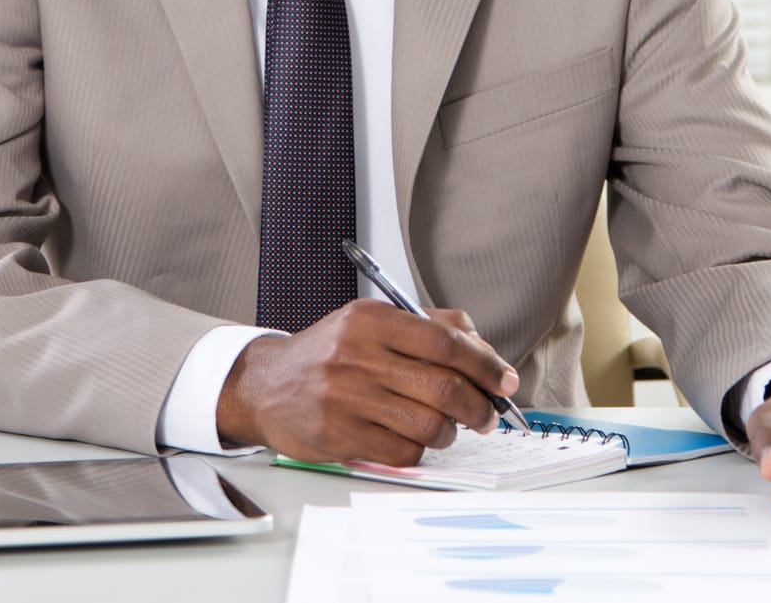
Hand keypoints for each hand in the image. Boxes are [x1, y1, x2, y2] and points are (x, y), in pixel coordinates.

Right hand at [215, 299, 518, 465]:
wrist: (265, 386)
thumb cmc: (327, 355)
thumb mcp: (370, 322)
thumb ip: (426, 324)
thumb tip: (481, 344)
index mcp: (370, 320)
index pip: (445, 341)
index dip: (486, 364)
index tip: (505, 380)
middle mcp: (357, 355)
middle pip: (445, 387)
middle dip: (480, 406)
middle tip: (487, 414)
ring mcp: (347, 397)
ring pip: (430, 424)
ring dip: (451, 432)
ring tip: (447, 428)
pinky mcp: (339, 435)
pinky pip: (403, 450)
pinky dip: (419, 449)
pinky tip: (411, 438)